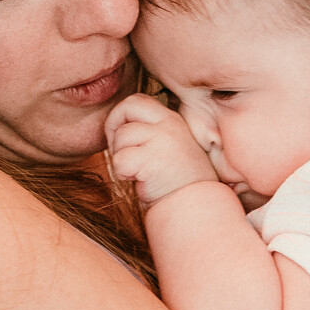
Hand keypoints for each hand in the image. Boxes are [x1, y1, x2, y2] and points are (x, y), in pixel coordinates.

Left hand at [104, 94, 218, 206]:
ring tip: (139, 172)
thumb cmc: (177, 184)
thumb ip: (148, 133)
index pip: (137, 101)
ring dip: (121, 159)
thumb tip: (116, 128)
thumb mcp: (167, 148)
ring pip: (120, 137)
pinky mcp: (153, 158)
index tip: (125, 141)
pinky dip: (123, 174)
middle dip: (114, 129)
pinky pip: (120, 160)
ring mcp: (163, 139)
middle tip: (122, 152)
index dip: (122, 117)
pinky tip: (140, 181)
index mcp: (172, 120)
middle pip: (126, 107)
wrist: (195, 208)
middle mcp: (169, 124)